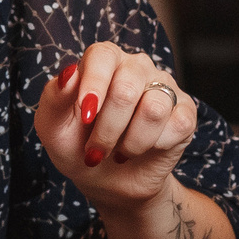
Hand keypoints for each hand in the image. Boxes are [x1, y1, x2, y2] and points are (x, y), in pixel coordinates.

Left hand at [37, 43, 198, 213]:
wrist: (109, 183)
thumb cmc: (77, 147)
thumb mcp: (53, 128)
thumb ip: (54, 98)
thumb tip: (68, 73)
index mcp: (103, 61)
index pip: (102, 56)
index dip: (94, 85)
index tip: (86, 116)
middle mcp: (136, 67)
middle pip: (126, 89)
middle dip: (107, 130)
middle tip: (95, 151)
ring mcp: (164, 87)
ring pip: (153, 108)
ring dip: (131, 142)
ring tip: (121, 151)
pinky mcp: (185, 112)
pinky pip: (177, 124)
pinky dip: (155, 146)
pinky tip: (146, 148)